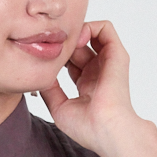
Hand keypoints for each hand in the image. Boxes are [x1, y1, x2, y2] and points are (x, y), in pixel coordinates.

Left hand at [34, 19, 147, 156]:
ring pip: (91, 34)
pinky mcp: (117, 54)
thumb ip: (49, 90)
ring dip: (76, 32)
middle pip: (78, 46)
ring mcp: (108, 62)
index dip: (57, 56)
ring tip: (66, 42)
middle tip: (53, 48)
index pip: (71, 62)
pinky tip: (77, 39)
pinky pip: (106, 28)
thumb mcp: (59, 108)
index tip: (45, 58)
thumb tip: (39, 76)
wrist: (107, 129)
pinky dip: (90, 26)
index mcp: (87, 85)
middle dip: (64, 43)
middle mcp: (98, 71)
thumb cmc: (87, 127)